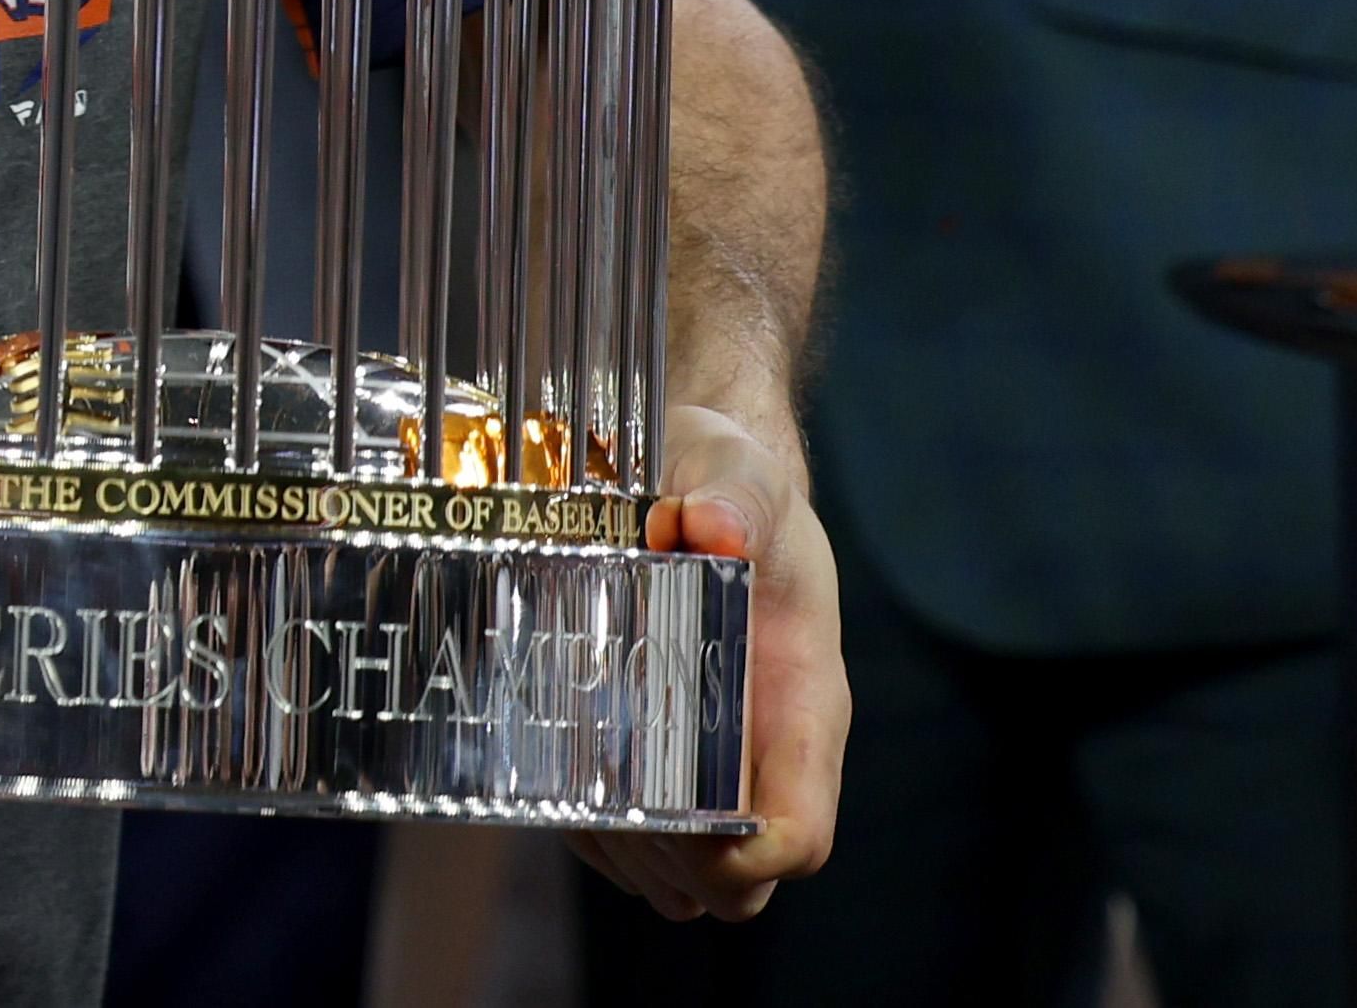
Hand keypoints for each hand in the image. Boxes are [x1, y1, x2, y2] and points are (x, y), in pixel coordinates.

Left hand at [579, 398, 843, 916]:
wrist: (697, 475)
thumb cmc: (727, 482)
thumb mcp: (738, 472)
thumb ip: (736, 496)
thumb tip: (711, 526)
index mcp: (802, 709)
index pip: (803, 835)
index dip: (748, 854)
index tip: (687, 822)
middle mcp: (759, 757)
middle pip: (739, 883)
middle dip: (678, 865)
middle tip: (610, 793)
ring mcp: (706, 767)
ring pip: (681, 883)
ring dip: (629, 859)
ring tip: (577, 783)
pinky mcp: (649, 760)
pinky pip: (628, 848)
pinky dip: (592, 835)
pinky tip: (553, 770)